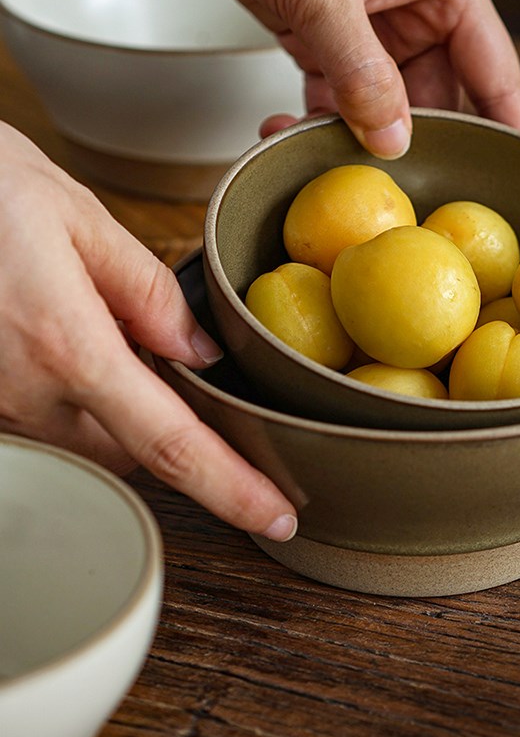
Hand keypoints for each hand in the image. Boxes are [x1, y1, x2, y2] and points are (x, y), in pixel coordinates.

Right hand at [0, 122, 296, 540]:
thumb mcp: (76, 218)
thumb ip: (148, 293)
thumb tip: (202, 353)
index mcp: (68, 348)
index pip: (172, 444)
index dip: (233, 489)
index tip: (277, 517)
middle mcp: (23, 394)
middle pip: (129, 452)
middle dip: (161, 422)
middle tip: (158, 355)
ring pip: (82, 441)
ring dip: (108, 407)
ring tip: (89, 325)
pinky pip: (38, 420)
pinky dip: (67, 396)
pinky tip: (54, 336)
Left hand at [187, 0, 519, 156]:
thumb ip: (360, 71)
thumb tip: (392, 138)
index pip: (493, 71)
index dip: (507, 125)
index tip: (512, 174)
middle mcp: (414, 11)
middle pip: (434, 100)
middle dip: (410, 143)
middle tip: (395, 183)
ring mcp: (370, 30)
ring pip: (381, 108)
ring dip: (352, 138)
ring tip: (322, 154)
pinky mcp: (326, 41)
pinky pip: (334, 99)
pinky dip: (314, 122)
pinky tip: (291, 132)